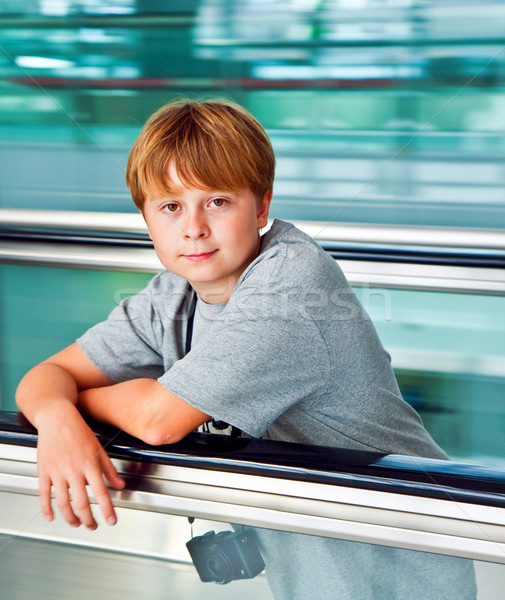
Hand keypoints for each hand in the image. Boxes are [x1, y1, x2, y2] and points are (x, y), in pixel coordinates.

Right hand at [36, 403, 124, 528]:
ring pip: (63, 503)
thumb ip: (109, 469)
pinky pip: (44, 495)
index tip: (112, 521)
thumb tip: (120, 484)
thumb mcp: (99, 448)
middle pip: (81, 503)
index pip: (101, 492)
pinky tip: (51, 517)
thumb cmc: (79, 432)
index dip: (107, 509)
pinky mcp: (44, 471)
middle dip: (88, 519)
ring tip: (76, 524)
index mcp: (90, 464)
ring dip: (70, 518)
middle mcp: (74, 470)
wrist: (58, 418)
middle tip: (93, 526)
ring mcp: (57, 472)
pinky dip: (46, 509)